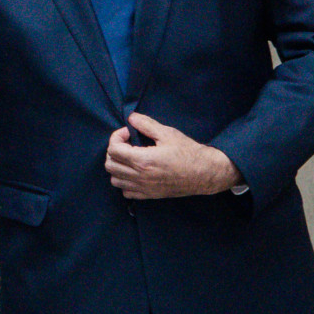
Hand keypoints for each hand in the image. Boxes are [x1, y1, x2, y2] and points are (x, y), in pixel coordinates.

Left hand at [105, 112, 241, 198]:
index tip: (128, 133)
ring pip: (115, 180)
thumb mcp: (168, 133)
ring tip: (129, 158)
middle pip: (110, 165)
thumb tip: (131, 118)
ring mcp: (143, 188)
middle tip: (127, 144)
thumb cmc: (188, 152)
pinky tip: (135, 172)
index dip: (117, 137)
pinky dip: (125, 182)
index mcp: (142, 160)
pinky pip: (126, 192)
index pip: (113, 149)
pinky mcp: (149, 195)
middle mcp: (139, 176)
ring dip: (117, 167)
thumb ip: (146, 124)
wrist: (204, 173)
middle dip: (114, 151)